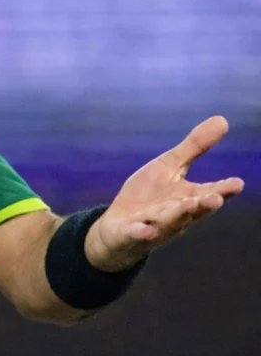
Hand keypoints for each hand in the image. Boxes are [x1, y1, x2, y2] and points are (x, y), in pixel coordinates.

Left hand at [85, 116, 244, 271]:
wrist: (118, 225)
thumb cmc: (150, 195)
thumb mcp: (169, 166)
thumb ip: (195, 147)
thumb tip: (223, 120)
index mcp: (188, 198)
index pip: (210, 193)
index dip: (223, 190)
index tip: (237, 183)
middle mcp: (176, 215)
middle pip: (193, 210)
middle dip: (204, 204)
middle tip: (216, 197)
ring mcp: (154, 226)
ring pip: (169, 222)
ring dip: (179, 215)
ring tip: (189, 205)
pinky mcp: (131, 234)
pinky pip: (137, 235)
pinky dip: (142, 233)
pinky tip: (145, 230)